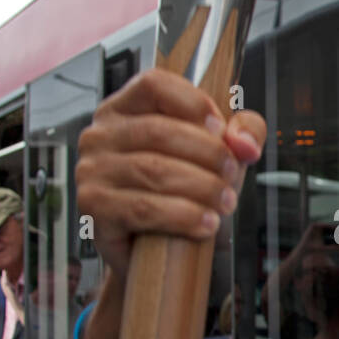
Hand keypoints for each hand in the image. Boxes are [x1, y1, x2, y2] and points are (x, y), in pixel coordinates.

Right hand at [76, 70, 265, 285]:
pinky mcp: (94, 210)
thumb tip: (245, 142)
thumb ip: (241, 132)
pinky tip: (204, 222)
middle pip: (158, 131)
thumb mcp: (215, 152)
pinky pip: (143, 208)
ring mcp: (93, 172)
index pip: (153, 85)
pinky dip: (182, 215)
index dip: (193, 103)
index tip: (221, 129)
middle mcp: (100, 136)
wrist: (153, 254)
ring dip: (200, 186)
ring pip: (153, 170)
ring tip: (225, 201)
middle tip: (232, 173)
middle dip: (206, 153)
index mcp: (124, 109)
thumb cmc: (179, 192)